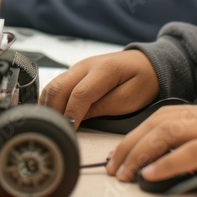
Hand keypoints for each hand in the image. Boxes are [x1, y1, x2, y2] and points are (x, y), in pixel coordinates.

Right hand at [41, 51, 158, 129]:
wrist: (146, 63)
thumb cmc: (142, 81)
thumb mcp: (130, 99)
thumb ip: (104, 108)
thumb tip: (78, 119)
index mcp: (104, 69)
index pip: (79, 94)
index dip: (71, 115)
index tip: (69, 132)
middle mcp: (86, 65)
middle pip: (59, 88)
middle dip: (55, 112)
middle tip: (58, 132)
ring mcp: (78, 67)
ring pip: (53, 86)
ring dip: (49, 106)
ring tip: (54, 126)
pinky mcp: (74, 72)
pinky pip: (56, 85)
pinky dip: (50, 100)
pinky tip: (53, 114)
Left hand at [106, 105, 196, 187]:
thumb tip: (178, 163)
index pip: (164, 116)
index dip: (138, 133)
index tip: (122, 153)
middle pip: (159, 122)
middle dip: (131, 143)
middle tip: (114, 165)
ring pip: (167, 133)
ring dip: (140, 153)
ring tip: (125, 172)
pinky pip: (189, 152)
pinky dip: (165, 163)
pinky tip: (151, 175)